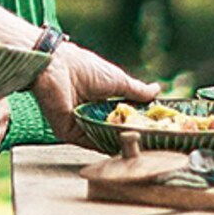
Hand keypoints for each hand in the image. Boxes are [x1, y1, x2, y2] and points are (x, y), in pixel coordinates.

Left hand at [34, 40, 158, 146]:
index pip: (122, 116)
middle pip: (114, 130)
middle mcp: (91, 113)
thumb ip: (136, 90)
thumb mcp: (117, 79)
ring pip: (104, 139)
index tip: (154, 129)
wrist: (56, 67)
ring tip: (140, 147)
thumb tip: (157, 90)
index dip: (137, 122)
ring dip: (120, 143)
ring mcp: (81, 124)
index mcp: (101, 99)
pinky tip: (121, 148)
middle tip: (150, 143)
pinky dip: (105, 146)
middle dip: (130, 136)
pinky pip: (90, 143)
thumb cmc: (85, 68)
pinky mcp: (70, 133)